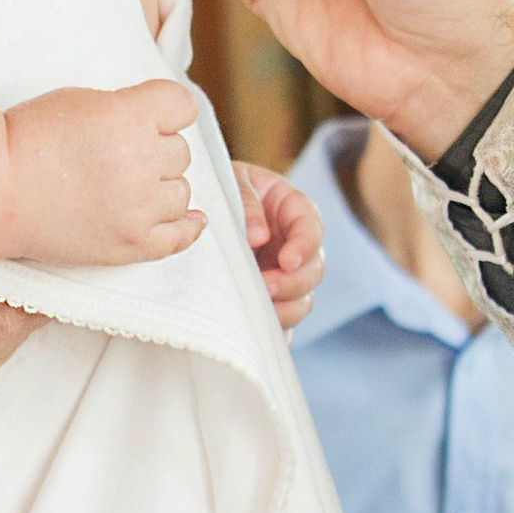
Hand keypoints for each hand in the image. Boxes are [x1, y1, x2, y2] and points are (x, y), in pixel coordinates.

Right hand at [1, 80, 203, 265]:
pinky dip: (188, 227)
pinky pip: (179, 237)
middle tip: (118, 158)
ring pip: (181, 193)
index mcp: (129, 116)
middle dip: (155, 151)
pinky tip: (192, 220)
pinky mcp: (130, 244)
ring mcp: (138, 207)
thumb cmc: (29, 139)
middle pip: (180, 152)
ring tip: (126, 187)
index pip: (182, 106)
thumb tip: (165, 124)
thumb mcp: (83, 99)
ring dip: (161, 187)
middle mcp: (140, 161)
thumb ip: (129, 108)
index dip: (165, 111)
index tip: (151, 118)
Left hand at [233, 163, 325, 327]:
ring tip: (258, 308)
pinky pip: (281, 321)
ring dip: (286, 309)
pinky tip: (257, 332)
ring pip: (302, 300)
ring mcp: (283, 273)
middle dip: (293, 283)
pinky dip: (274, 329)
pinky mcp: (269, 297)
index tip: (287, 260)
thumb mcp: (233, 180)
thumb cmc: (219, 186)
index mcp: (292, 209)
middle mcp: (293, 244)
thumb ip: (247, 201)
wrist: (199, 206)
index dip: (305, 246)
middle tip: (266, 287)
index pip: (312, 228)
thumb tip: (259, 236)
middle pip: (314, 270)